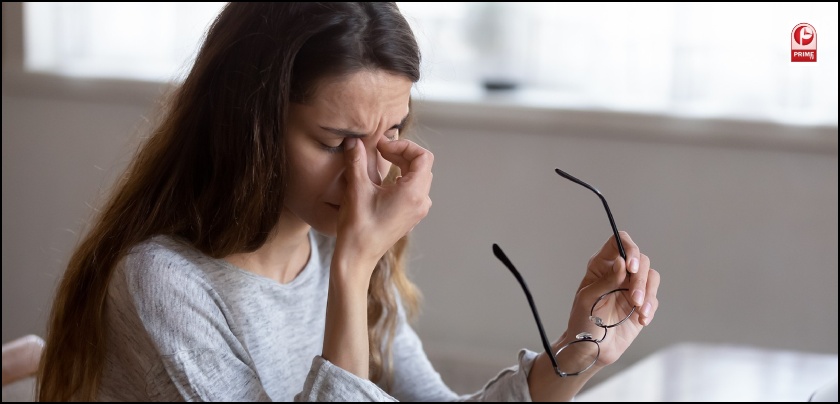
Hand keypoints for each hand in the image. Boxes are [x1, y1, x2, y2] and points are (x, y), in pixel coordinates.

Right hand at [333, 137, 432, 278]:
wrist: (357, 257)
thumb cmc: (358, 226)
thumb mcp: (356, 188)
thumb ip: (357, 160)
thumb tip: (353, 140)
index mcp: (414, 192)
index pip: (423, 156)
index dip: (403, 145)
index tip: (382, 146)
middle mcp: (421, 201)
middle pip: (422, 166)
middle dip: (402, 153)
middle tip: (379, 151)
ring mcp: (418, 211)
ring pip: (419, 177)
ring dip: (402, 165)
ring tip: (381, 161)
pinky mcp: (411, 217)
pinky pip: (414, 190)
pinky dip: (402, 179)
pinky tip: (383, 181)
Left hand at [561, 231, 659, 367]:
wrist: (591, 349)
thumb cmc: (583, 321)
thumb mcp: (588, 299)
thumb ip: (606, 280)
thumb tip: (621, 262)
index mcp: (601, 266)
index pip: (618, 242)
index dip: (629, 248)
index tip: (632, 267)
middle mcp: (618, 273)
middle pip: (641, 260)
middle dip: (640, 279)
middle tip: (634, 298)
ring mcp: (631, 288)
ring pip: (651, 277)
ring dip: (648, 293)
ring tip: (639, 310)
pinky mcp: (642, 304)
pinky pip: (654, 298)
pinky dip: (650, 307)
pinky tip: (641, 319)